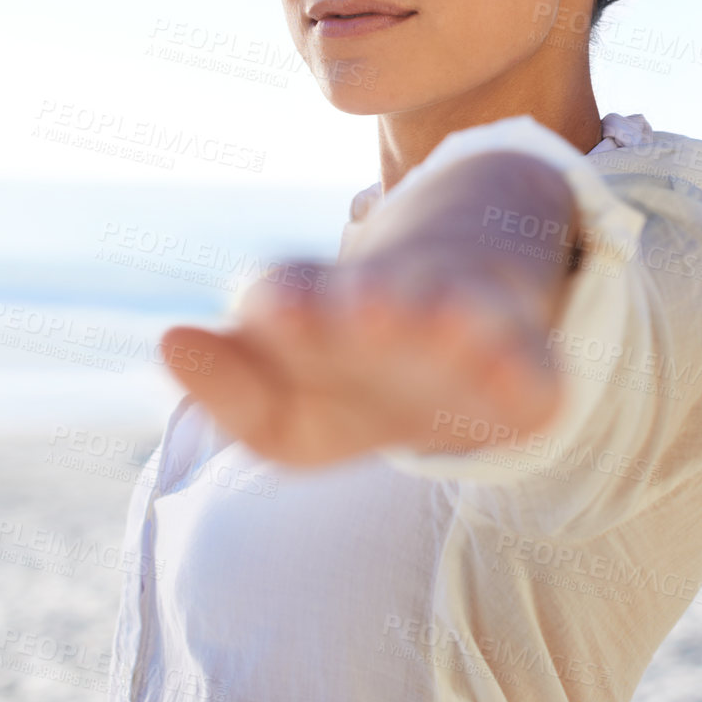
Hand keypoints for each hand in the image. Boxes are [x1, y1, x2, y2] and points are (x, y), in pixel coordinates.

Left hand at [159, 254, 564, 465]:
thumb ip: (228, 386)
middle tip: (360, 307)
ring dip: (444, 316)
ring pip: (453, 312)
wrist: (460, 329)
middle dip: (368, 303)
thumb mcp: (283, 405)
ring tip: (441, 320)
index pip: (284, 299)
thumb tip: (169, 342)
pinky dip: (526, 377)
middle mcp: (390, 303)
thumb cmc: (349, 374)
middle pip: (375, 296)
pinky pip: (531, 371)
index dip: (281, 305)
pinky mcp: (523, 364)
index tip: (271, 311)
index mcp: (319, 307)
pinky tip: (523, 392)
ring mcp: (460, 324)